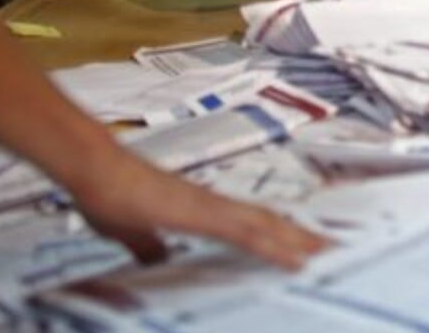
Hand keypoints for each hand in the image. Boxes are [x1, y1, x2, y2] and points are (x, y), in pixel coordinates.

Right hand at [66, 146, 325, 268]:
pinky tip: (294, 259)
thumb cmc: (109, 194)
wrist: (94, 169)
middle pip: (269, 222)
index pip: (251, 225)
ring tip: (327, 254)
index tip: (304, 248)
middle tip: (334, 251)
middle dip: (301, 238)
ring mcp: (210, 207)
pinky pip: (247, 234)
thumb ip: (148, 244)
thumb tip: (157, 257)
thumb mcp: (131, 230)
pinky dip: (274, 246)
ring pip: (266, 226)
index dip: (278, 236)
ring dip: (297, 241)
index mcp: (200, 210)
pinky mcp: (201, 213)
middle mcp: (213, 205)